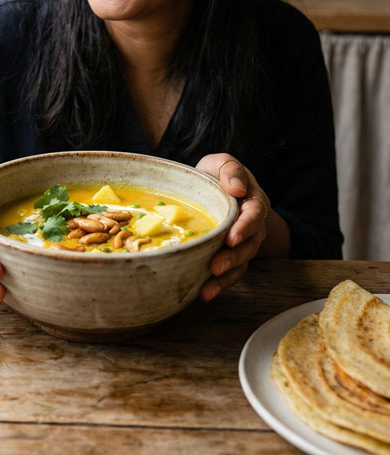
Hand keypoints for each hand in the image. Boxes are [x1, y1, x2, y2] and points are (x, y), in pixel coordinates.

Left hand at [196, 153, 269, 301]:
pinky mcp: (231, 256)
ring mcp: (243, 243)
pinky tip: (204, 294)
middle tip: (215, 266)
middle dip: (234, 257)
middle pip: (249, 244)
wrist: (215, 191)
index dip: (244, 227)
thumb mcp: (220, 163)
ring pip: (241, 262)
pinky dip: (219, 285)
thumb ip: (229, 168)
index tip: (232, 237)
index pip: (253, 214)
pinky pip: (231, 273)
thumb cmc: (215, 176)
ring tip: (207, 286)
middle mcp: (252, 225)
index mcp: (252, 201)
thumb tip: (238, 188)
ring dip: (226, 276)